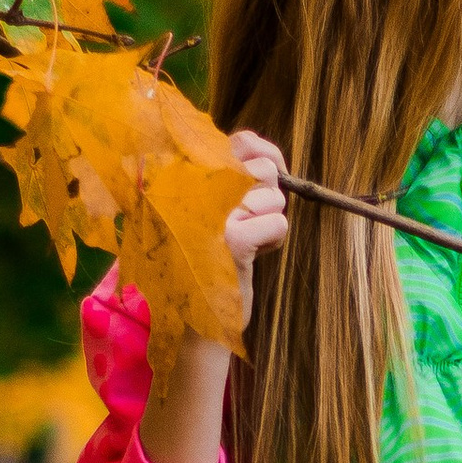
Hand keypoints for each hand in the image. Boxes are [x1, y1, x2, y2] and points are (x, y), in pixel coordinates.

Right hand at [140, 128, 289, 462]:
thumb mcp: (209, 211)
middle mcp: (191, 188)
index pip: (239, 140)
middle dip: (269, 196)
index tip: (272, 170)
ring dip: (270, 223)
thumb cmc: (206, 262)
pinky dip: (274, 242)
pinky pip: (277, 224)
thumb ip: (230, 179)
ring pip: (275, 198)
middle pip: (264, 170)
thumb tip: (267, 156)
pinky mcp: (231, 240)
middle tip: (251, 222)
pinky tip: (253, 257)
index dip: (264, 152)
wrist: (194, 322)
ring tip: (245, 245)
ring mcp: (209, 213)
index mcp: (184, 175)